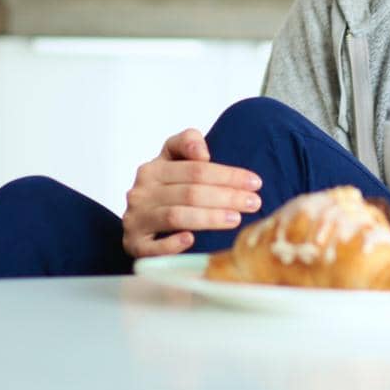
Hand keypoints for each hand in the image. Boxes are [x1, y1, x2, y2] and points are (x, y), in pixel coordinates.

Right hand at [121, 128, 262, 258]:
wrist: (138, 221)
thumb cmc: (165, 188)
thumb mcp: (173, 159)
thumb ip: (188, 142)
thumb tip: (202, 153)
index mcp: (152, 169)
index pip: (196, 169)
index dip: (227, 174)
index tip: (255, 182)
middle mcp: (141, 193)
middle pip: (190, 192)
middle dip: (226, 196)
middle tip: (253, 202)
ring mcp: (136, 219)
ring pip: (176, 216)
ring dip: (209, 218)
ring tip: (236, 218)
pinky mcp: (134, 245)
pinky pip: (152, 247)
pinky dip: (172, 243)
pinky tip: (192, 240)